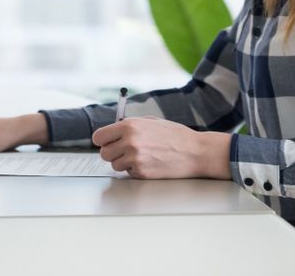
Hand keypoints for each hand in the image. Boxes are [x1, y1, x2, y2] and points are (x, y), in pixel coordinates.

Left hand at [92, 117, 230, 178]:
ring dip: (123, 162)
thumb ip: (128, 125)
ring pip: (115, 165)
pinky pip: (129, 173)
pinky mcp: (142, 173)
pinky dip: (135, 170)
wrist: (196, 151)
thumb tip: (111, 131)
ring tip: (140, 156)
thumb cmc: (174, 135)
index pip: (98, 137)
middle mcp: (129, 142)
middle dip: (112, 153)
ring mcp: (135, 158)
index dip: (102, 141)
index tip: (107, 142)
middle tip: (124, 151)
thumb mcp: (149, 122)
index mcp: (129, 126)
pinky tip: (149, 163)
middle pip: (104, 153)